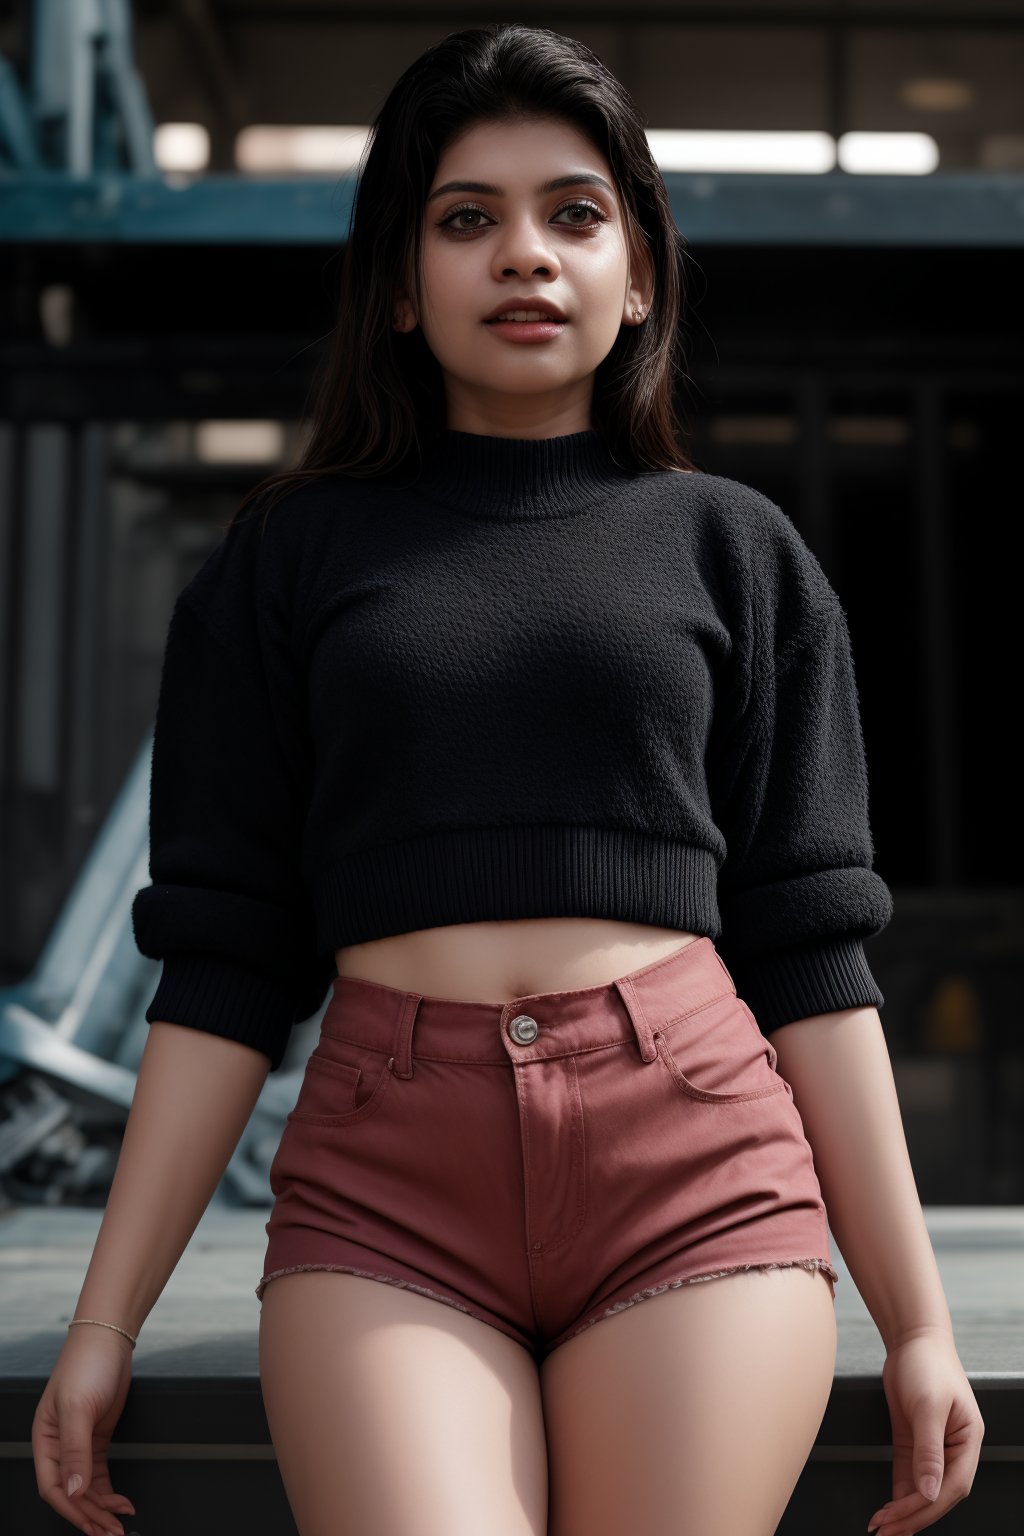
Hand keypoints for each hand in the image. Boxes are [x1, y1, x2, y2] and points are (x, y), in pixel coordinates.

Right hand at [32, 1325, 138, 1535]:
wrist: (110, 1337)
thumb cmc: (87, 1363)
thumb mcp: (78, 1408)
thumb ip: (76, 1450)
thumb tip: (74, 1488)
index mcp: (45, 1439)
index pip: (53, 1486)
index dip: (70, 1509)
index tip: (91, 1523)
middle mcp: (59, 1445)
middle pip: (71, 1491)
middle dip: (90, 1514)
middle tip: (111, 1532)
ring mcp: (79, 1442)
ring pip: (86, 1487)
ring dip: (101, 1507)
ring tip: (119, 1524)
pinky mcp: (98, 1437)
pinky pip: (99, 1473)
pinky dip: (109, 1490)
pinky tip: (120, 1502)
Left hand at [866, 1328, 983, 1533]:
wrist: (911, 1338)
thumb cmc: (928, 1364)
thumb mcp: (929, 1406)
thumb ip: (929, 1450)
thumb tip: (929, 1491)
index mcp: (968, 1441)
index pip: (952, 1485)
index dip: (928, 1505)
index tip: (902, 1517)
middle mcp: (954, 1449)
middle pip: (937, 1493)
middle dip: (913, 1515)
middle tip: (885, 1531)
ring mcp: (933, 1447)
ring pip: (922, 1488)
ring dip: (904, 1509)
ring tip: (882, 1528)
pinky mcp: (914, 1441)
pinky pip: (908, 1475)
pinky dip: (899, 1493)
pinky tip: (888, 1508)